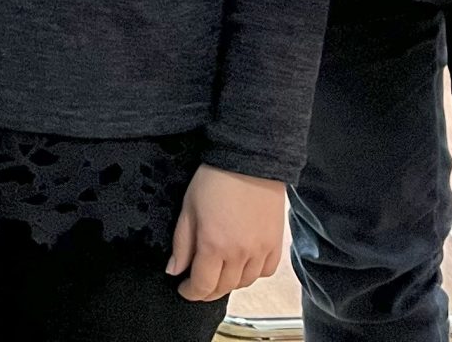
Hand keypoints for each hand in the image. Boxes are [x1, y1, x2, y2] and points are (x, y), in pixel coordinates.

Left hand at [165, 165, 284, 302]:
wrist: (249, 159)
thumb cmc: (215, 179)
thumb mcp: (189, 208)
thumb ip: (182, 243)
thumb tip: (174, 270)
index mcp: (214, 245)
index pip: (202, 286)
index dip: (190, 292)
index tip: (184, 288)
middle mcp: (239, 254)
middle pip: (223, 288)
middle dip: (207, 290)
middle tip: (198, 282)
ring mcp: (261, 250)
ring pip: (244, 283)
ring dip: (229, 282)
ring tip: (219, 271)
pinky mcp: (276, 243)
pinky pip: (266, 272)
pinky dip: (253, 273)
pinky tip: (244, 264)